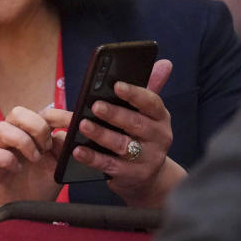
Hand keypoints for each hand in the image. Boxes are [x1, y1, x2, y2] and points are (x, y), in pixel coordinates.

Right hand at [0, 106, 70, 213]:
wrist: (21, 217)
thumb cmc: (37, 190)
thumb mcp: (57, 169)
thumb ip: (62, 150)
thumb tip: (67, 134)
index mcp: (31, 136)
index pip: (41, 114)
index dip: (57, 115)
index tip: (71, 122)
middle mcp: (13, 139)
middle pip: (17, 113)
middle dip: (36, 126)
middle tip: (46, 147)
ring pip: (1, 128)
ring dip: (22, 142)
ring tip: (34, 159)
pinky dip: (6, 159)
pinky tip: (16, 170)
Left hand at [71, 59, 185, 206]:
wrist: (147, 178)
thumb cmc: (141, 135)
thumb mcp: (147, 114)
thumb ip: (150, 88)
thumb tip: (164, 62)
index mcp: (160, 118)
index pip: (152, 103)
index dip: (135, 94)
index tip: (117, 85)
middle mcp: (158, 138)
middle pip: (136, 124)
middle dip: (115, 114)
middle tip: (95, 105)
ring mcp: (147, 159)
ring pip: (122, 145)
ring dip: (101, 134)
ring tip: (82, 124)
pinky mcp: (132, 176)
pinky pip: (109, 166)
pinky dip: (92, 158)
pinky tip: (77, 150)